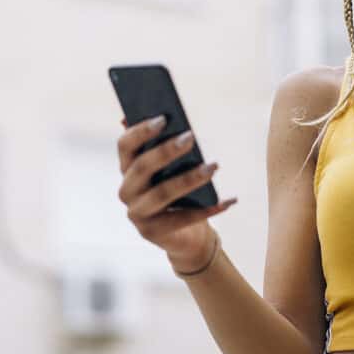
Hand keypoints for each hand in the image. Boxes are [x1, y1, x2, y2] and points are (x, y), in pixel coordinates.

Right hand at [116, 116, 236, 270]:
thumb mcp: (171, 169)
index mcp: (127, 168)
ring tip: (214, 166)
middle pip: (142, 167)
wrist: (183, 236)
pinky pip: (183, 219)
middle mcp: (126, 190)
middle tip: (191, 137)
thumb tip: (168, 118)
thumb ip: (165, 146)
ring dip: (189, 179)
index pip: (124, 145)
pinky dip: (208, 209)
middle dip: (166, 151)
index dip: (140, 131)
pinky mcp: (152, 233)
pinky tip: (229, 200)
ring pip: (162, 193)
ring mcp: (137, 214)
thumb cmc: (178, 193)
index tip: (163, 118)